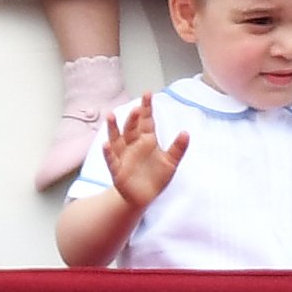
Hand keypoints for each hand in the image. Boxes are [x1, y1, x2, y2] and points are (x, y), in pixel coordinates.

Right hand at [102, 93, 188, 211]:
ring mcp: (123, 156)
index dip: (146, 108)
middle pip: (132, 128)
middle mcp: (133, 144)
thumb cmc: (156, 177)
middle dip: (133, 118)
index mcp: (147, 140)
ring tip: (111, 116)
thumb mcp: (171, 162)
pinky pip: (111, 159)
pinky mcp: (117, 170)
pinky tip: (105, 144)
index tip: (148, 94)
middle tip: (136, 108)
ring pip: (116, 139)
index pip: (146, 120)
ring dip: (113, 128)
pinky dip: (108, 152)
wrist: (144, 197)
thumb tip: (186, 132)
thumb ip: (178, 149)